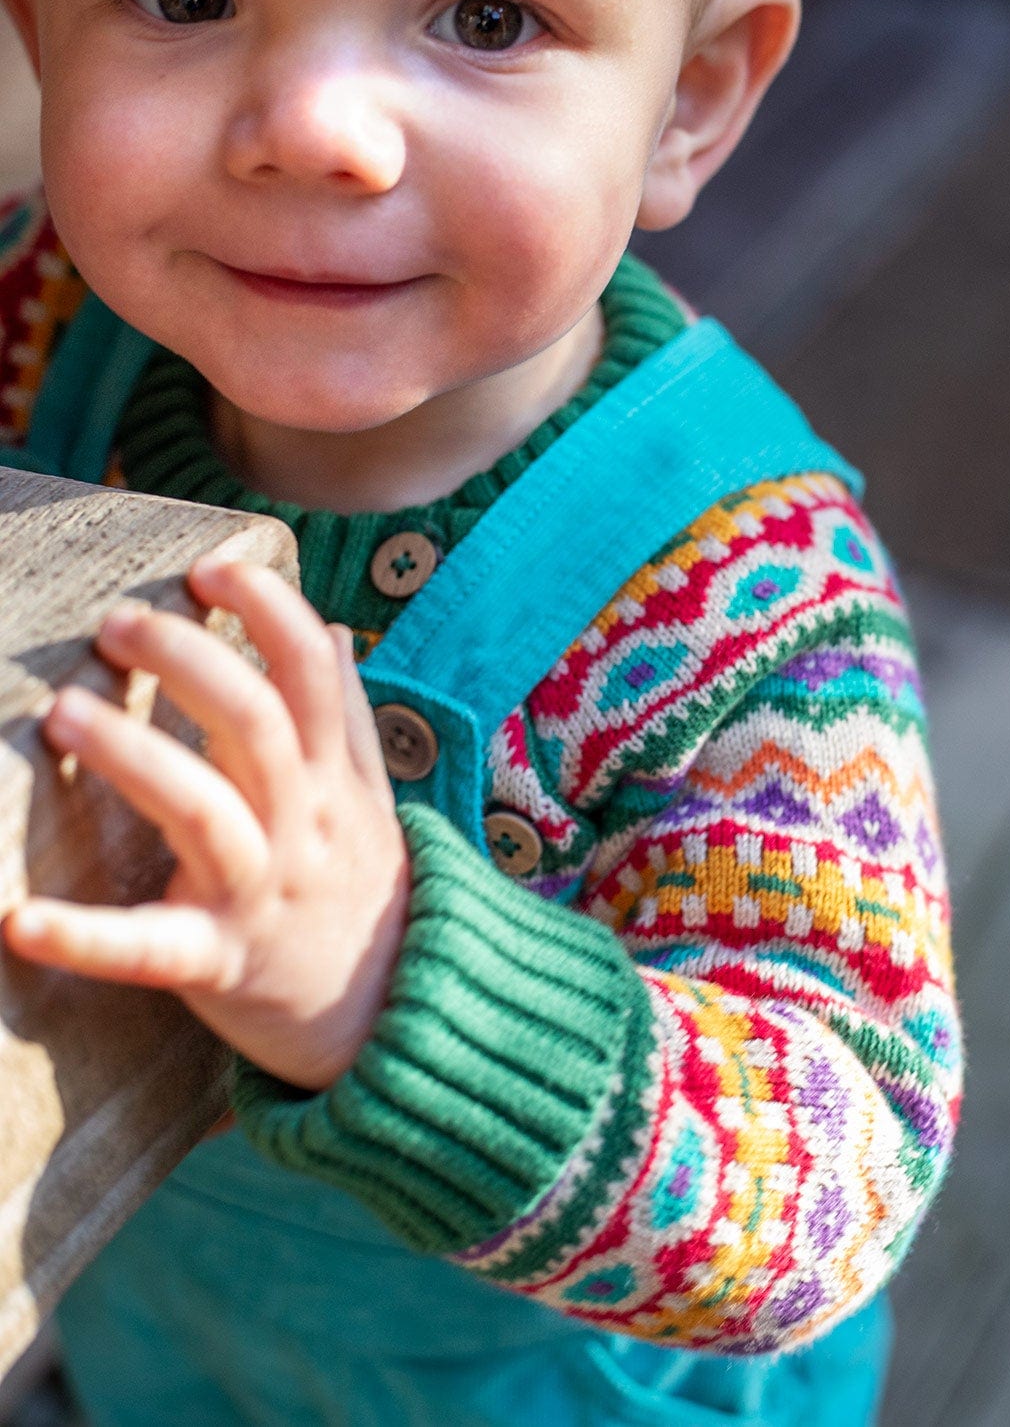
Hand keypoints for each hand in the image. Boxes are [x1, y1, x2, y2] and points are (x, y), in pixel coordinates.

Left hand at [1, 552, 409, 1090]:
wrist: (392, 1019)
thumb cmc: (357, 893)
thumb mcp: (369, 801)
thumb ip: (347, 719)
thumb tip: (331, 630)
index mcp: (334, 778)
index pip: (312, 672)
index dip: (267, 610)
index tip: (212, 569)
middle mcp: (302, 823)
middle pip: (255, 722)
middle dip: (187, 660)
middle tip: (118, 622)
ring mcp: (260, 892)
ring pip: (204, 811)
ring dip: (133, 756)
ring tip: (62, 712)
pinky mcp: (217, 962)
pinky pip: (150, 949)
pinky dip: (84, 937)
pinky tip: (18, 920)